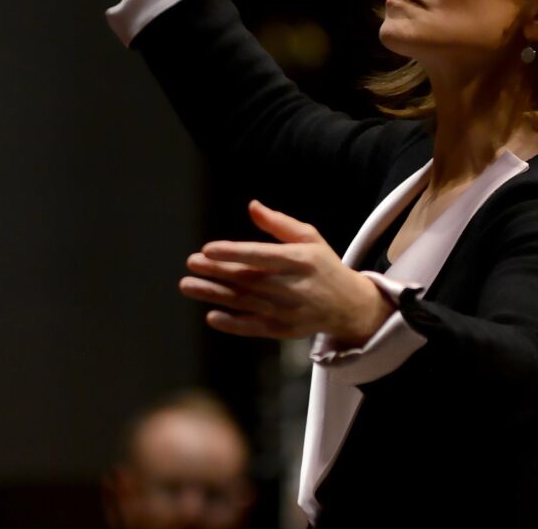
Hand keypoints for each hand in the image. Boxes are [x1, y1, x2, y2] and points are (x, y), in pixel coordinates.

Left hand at [179, 200, 393, 343]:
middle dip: (217, 271)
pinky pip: (253, 328)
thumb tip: (252, 206)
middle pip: (248, 279)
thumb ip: (279, 223)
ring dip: (214, 295)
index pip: (260, 256)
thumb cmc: (323, 265)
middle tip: (191, 263)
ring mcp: (288, 311)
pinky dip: (232, 324)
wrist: (349, 306)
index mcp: (299, 260)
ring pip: (245, 302)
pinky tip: (211, 316)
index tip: (207, 249)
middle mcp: (293, 287)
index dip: (233, 253)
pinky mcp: (283, 330)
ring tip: (188, 286)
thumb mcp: (309, 238)